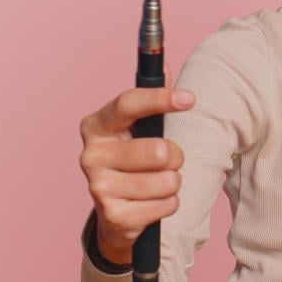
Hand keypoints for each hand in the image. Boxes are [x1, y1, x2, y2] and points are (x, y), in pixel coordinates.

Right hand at [78, 64, 193, 261]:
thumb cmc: (133, 159)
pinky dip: (169, 204)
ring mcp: (98, 187)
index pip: (128, 103)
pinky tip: (152, 203)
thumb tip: (165, 65)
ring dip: (173, 182)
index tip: (190, 99)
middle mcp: (91, 154)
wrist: (116, 213)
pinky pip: (166, 204)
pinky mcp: (113, 215)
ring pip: (167, 180)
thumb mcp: (139, 127)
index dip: (160, 98)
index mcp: (97, 125)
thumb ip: (151, 99)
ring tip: (158, 183)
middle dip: (176, 156)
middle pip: (159, 150)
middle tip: (169, 160)